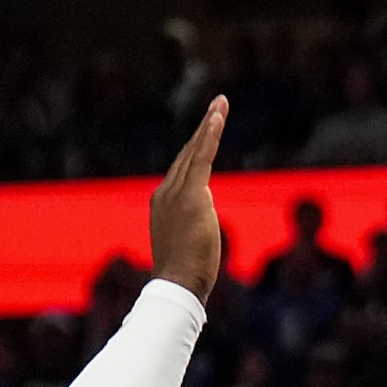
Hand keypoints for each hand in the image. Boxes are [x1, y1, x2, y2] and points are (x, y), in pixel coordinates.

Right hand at [150, 96, 227, 301]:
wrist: (178, 282)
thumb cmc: (188, 271)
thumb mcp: (191, 238)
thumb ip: (196, 218)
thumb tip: (205, 210)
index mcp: (164, 201)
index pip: (184, 168)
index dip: (197, 146)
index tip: (208, 128)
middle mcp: (166, 192)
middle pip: (188, 153)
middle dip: (204, 128)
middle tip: (218, 104)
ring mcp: (176, 193)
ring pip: (195, 151)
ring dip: (209, 125)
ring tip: (221, 103)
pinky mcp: (191, 196)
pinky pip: (201, 159)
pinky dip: (209, 136)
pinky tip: (217, 117)